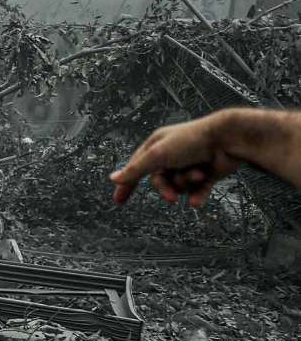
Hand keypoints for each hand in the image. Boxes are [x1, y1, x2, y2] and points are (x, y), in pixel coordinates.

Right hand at [110, 114, 239, 206]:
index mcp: (156, 146)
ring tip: (197, 174)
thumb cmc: (191, 141)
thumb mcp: (157, 155)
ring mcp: (188, 164)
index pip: (135, 167)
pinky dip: (197, 195)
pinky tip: (197, 201)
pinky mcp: (206, 174)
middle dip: (166, 189)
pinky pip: (197, 191)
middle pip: (159, 181)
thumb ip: (135, 169)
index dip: (127, 184)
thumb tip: (113, 178)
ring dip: (187, 183)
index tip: (118, 201)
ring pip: (179, 186)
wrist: (227, 139)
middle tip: (170, 197)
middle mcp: (171, 155)